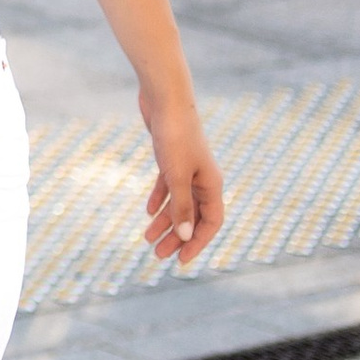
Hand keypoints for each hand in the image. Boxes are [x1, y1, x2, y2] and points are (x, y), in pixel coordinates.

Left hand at [141, 99, 222, 266]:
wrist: (164, 98)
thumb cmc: (174, 136)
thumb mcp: (177, 176)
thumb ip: (182, 207)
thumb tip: (186, 238)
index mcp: (212, 184)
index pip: (211, 223)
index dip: (198, 243)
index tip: (181, 261)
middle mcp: (203, 178)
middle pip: (194, 216)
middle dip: (178, 237)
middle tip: (158, 256)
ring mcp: (188, 167)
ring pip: (179, 203)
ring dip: (166, 222)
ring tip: (148, 240)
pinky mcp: (171, 157)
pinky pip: (168, 186)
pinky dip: (159, 200)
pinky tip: (147, 212)